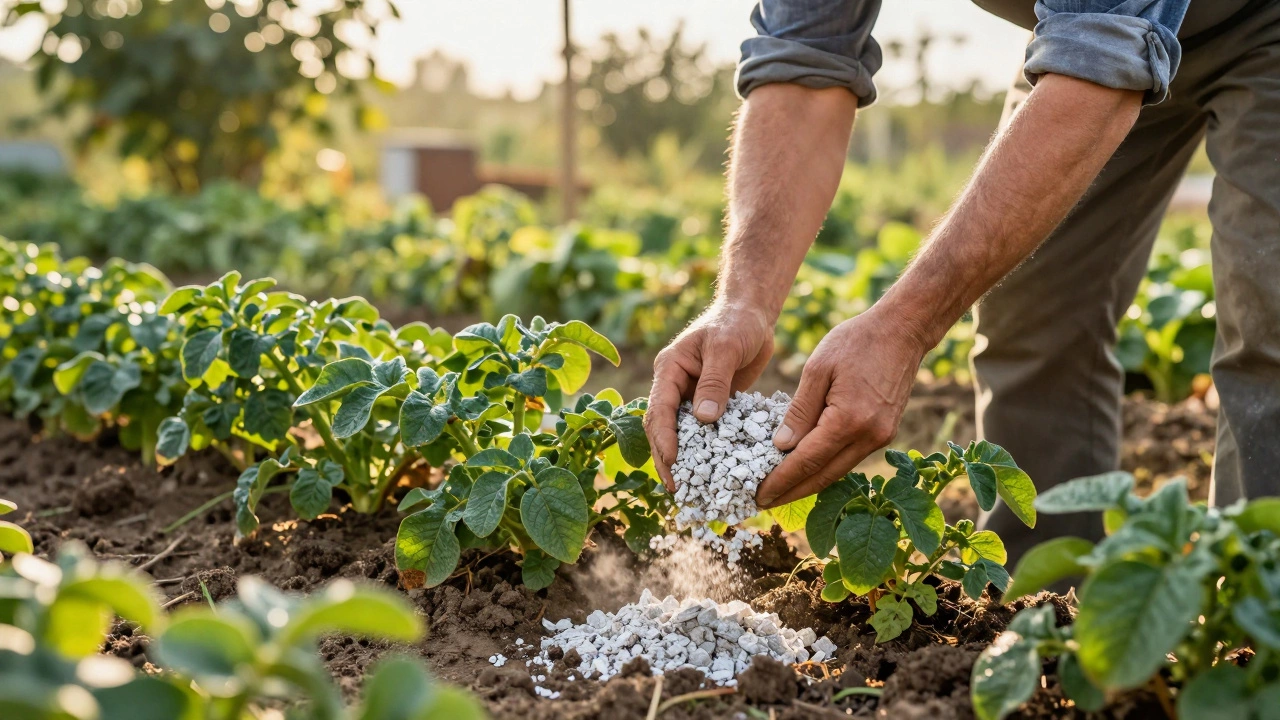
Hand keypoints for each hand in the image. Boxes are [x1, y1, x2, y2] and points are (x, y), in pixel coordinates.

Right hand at [644, 301, 774, 490]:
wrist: (752, 314)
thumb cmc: (737, 322)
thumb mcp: (725, 348)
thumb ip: (714, 382)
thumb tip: (704, 418)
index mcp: (669, 369)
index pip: (659, 409)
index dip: (664, 438)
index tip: (673, 462)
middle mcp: (674, 385)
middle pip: (662, 427)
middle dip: (667, 458)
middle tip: (677, 488)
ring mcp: (690, 395)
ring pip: (681, 432)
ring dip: (684, 459)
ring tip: (690, 488)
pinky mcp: (710, 402)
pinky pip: (704, 431)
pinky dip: (706, 450)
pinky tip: (714, 471)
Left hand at [756, 308, 925, 507]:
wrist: (903, 330)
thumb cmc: (857, 341)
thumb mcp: (817, 369)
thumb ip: (799, 411)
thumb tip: (781, 447)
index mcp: (849, 420)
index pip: (806, 462)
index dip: (780, 481)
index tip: (758, 494)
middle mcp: (869, 436)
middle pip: (823, 476)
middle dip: (791, 492)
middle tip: (763, 502)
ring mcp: (881, 437)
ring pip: (838, 471)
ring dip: (809, 484)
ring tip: (780, 492)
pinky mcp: (885, 433)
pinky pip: (850, 458)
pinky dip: (826, 468)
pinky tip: (808, 470)